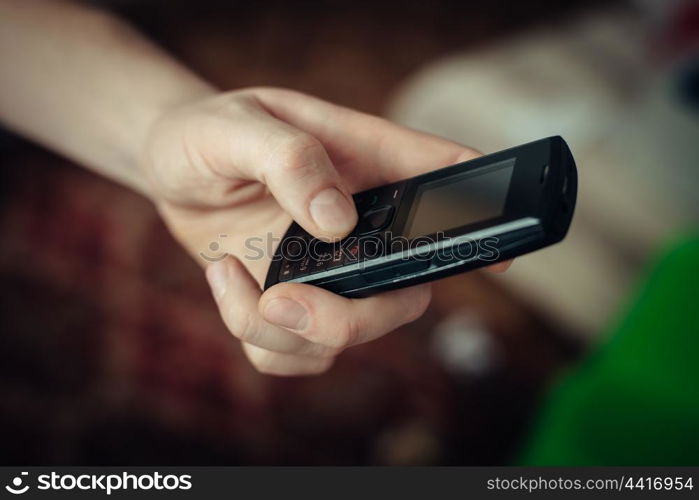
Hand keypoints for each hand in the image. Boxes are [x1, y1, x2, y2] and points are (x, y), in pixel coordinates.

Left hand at [143, 87, 510, 374]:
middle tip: (283, 300)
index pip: (445, 180)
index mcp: (365, 161)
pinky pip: (299, 355)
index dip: (484, 215)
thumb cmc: (209, 134)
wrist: (171, 168)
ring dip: (287, 332)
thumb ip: (290, 160)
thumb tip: (337, 222)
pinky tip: (227, 282)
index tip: (501, 253)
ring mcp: (332, 269)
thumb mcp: (236, 127)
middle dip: (351, 319)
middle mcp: (362, 223)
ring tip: (232, 277)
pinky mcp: (297, 300)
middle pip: (407, 292)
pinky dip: (260, 339)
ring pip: (351, 336)